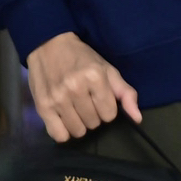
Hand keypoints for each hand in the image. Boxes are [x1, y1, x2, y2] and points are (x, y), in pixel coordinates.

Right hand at [26, 30, 142, 141]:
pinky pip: (58, 135)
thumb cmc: (82, 58)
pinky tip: (64, 118)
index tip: (99, 98)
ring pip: (78, 131)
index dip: (107, 109)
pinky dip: (63, 131)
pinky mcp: (42, 106)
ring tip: (74, 108)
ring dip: (79, 123)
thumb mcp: (107, 69)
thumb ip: (125, 93)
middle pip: (94, 123)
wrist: (48, 45)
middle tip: (85, 101)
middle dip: (93, 115)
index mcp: (95, 77)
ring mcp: (57, 98)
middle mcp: (75, 88)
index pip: (110, 114)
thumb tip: (137, 118)